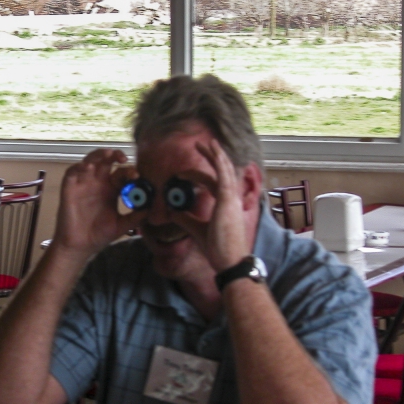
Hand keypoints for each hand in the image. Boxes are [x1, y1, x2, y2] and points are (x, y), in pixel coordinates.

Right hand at [52, 149, 144, 257]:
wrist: (80, 247)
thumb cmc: (99, 235)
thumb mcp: (121, 226)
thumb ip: (135, 217)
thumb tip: (151, 209)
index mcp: (111, 189)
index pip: (121, 173)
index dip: (129, 171)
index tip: (136, 176)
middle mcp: (98, 183)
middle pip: (106, 161)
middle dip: (114, 155)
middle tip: (122, 158)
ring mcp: (83, 184)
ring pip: (89, 161)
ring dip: (98, 155)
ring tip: (107, 155)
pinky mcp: (69, 188)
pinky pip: (72, 172)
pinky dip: (78, 167)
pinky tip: (87, 168)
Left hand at [175, 140, 249, 271]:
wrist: (228, 260)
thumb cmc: (218, 247)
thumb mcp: (197, 229)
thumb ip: (185, 219)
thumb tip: (172, 212)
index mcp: (225, 204)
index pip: (213, 182)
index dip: (199, 175)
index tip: (181, 175)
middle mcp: (230, 198)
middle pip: (221, 171)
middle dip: (211, 156)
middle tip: (199, 144)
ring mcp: (231, 199)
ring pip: (224, 170)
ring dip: (215, 155)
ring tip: (205, 143)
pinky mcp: (227, 201)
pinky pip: (223, 176)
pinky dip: (218, 163)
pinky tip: (213, 152)